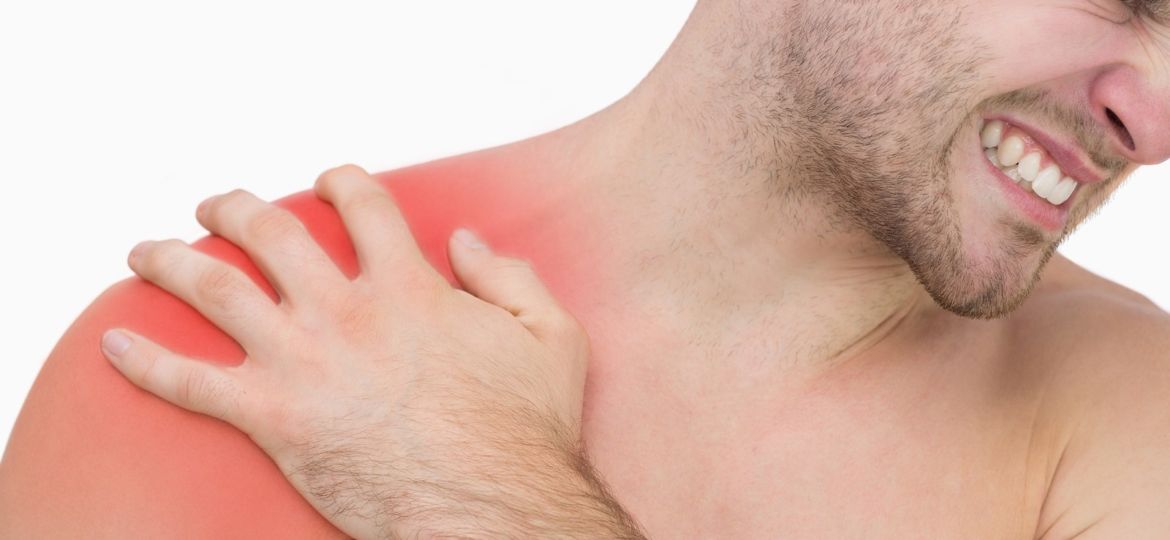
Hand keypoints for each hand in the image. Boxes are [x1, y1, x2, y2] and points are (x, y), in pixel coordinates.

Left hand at [99, 165, 639, 538]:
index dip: (342, 180)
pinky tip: (115, 345)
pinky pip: (189, 382)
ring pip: (215, 288)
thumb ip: (511, 276)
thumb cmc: (526, 431)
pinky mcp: (273, 417)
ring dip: (171, 260)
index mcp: (408, 286)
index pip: (362, 204)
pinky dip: (145, 362)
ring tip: (146, 251)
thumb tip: (463, 240)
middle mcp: (345, 311)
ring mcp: (303, 362)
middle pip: (270, 230)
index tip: (328, 178)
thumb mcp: (552, 337)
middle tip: (216, 205)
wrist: (492, 506)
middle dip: (235, 206)